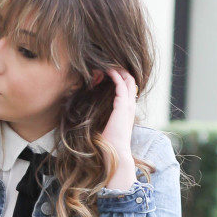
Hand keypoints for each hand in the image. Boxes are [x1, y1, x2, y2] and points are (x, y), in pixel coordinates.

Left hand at [99, 67, 137, 188]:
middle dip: (120, 70)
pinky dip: (115, 74)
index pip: (127, 89)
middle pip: (130, 81)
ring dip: (118, 69)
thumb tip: (87, 116)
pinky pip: (121, 84)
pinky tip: (107, 69)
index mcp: (126, 112)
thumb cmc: (107, 145)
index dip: (119, 79)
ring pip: (127, 79)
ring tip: (107, 63)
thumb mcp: (104, 128)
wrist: (115, 154)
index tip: (106, 73)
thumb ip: (101, 119)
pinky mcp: (123, 105)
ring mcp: (128, 105)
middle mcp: (130, 106)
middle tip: (107, 63)